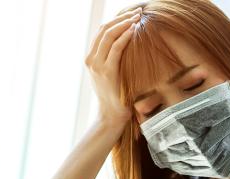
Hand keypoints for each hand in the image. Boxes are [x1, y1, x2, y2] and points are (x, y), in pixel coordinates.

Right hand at [85, 7, 140, 131]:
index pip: (102, 31)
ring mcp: (97, 66)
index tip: (131, 13)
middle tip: (137, 11)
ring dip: (124, 23)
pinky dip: (125, 36)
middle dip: (122, 17)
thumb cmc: (116, 96)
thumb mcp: (111, 74)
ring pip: (109, 35)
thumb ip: (113, 60)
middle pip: (104, 29)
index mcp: (90, 58)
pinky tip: (134, 29)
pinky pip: (116, 49)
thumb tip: (126, 45)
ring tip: (138, 17)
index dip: (116, 19)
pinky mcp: (107, 72)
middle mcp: (91, 60)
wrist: (111, 115)